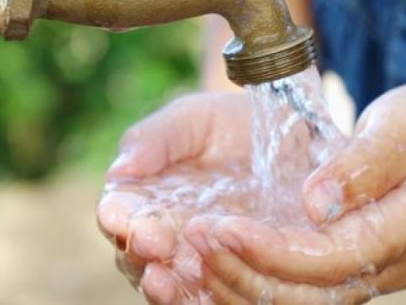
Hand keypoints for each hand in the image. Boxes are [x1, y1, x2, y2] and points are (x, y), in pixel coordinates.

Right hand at [96, 91, 253, 302]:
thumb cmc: (228, 124)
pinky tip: (206, 296)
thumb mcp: (194, 119)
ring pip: (170, 283)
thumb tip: (120, 170)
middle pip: (138, 255)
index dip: (120, 217)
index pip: (119, 214)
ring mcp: (197, 259)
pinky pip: (211, 297)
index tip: (126, 216)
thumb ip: (156, 138)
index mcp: (143, 197)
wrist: (285, 136)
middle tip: (154, 244)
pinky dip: (203, 300)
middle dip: (141, 252)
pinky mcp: (233, 274)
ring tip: (166, 279)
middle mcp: (163, 235)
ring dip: (166, 287)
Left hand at [183, 82, 405, 303]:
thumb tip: (316, 202)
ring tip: (190, 253)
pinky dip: (247, 284)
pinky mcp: (342, 271)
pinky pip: (292, 294)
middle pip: (308, 295)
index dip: (275, 251)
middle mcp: (386, 265)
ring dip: (238, 285)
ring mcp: (365, 274)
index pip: (334, 258)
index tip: (223, 227)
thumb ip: (367, 162)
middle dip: (243, 273)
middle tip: (192, 238)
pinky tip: (209, 266)